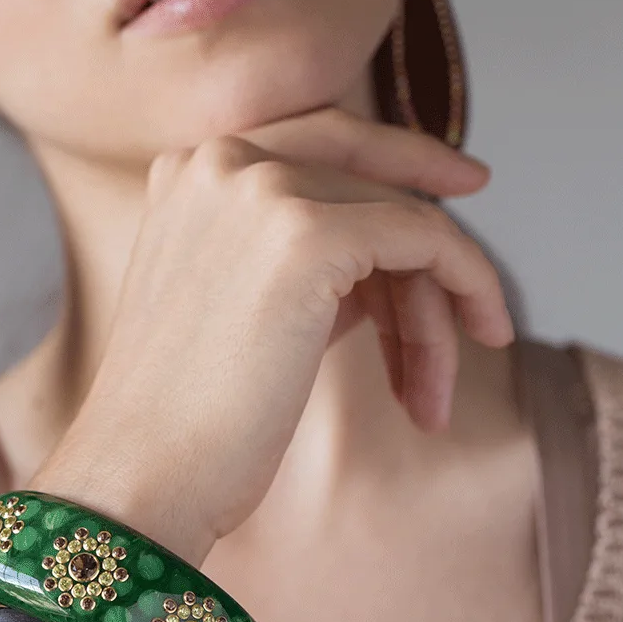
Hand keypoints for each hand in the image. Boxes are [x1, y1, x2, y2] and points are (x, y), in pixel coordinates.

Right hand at [31, 106, 512, 565]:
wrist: (141, 478)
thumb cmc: (183, 422)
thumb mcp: (234, 312)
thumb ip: (298, 262)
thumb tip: (389, 263)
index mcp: (186, 171)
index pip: (319, 143)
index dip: (400, 159)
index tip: (464, 183)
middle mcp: (217, 161)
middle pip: (366, 190)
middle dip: (424, 272)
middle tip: (478, 331)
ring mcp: (258, 190)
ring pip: (400, 222)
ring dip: (432, 314)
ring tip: (431, 398)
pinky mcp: (306, 235)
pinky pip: (427, 239)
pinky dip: (468, 284)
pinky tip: (481, 338)